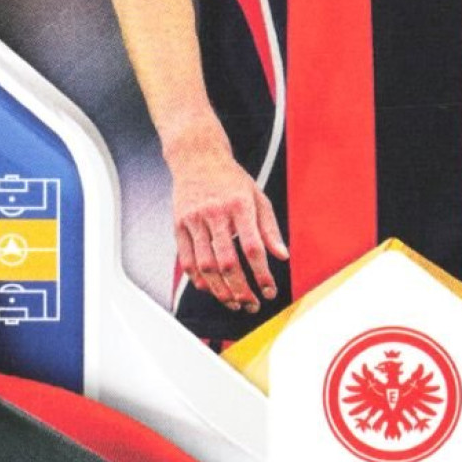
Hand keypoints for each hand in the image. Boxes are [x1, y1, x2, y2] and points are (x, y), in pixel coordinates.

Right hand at [166, 126, 287, 312]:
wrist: (197, 157)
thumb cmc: (231, 179)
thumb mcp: (257, 196)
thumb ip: (269, 228)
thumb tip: (282, 256)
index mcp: (240, 205)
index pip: (252, 247)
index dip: (262, 273)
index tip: (270, 290)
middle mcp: (216, 213)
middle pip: (227, 261)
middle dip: (241, 289)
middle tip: (251, 304)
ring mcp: (195, 219)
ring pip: (206, 265)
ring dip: (220, 290)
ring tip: (234, 302)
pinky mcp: (179, 225)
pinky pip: (187, 260)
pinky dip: (198, 279)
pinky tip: (211, 289)